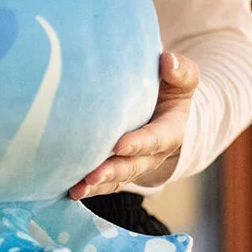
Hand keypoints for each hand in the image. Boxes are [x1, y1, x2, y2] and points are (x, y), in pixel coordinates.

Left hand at [68, 52, 198, 199]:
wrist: (165, 114)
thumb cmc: (170, 92)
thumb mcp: (182, 81)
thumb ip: (180, 72)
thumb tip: (167, 60)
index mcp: (170, 131)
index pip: (156, 139)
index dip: (139, 143)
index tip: (119, 145)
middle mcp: (152, 155)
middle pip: (132, 166)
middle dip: (112, 171)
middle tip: (92, 175)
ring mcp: (134, 166)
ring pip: (116, 180)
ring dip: (96, 186)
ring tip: (77, 189)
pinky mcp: (118, 172)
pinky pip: (104, 185)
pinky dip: (88, 189)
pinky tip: (69, 191)